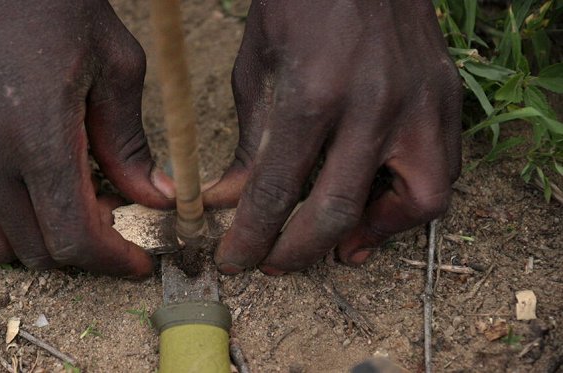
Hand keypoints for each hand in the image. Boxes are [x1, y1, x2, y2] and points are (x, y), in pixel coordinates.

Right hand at [0, 1, 173, 275]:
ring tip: (86, 208)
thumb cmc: (55, 4)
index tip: (141, 262)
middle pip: (42, 251)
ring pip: (5, 243)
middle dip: (89, 252)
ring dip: (51, 242)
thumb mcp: (116, 67)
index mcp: (36, 138)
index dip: (113, 261)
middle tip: (122, 225)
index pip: (75, 237)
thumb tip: (154, 196)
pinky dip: (19, 222)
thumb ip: (131, 143)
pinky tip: (49, 190)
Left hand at [205, 0, 461, 273]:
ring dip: (376, 234)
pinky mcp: (446, 98)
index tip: (236, 260)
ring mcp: (420, 102)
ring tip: (341, 244)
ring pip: (418, 202)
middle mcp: (374, 105)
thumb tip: (231, 199)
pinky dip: (412, 200)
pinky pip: (445, 170)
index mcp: (314, 94)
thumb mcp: (256, 70)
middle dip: (300, 252)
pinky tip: (380, 202)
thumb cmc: (297, 5)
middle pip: (340, 211)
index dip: (251, 236)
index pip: (276, 190)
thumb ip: (249, 143)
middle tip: (276, 263)